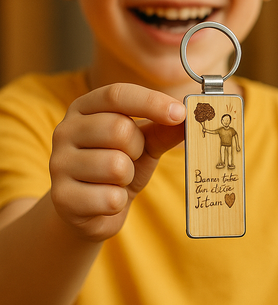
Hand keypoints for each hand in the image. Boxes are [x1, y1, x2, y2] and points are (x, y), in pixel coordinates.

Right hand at [49, 83, 184, 242]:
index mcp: (84, 108)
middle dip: (137, 148)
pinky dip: (117, 202)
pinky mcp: (61, 197)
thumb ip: (165, 128)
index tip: (180, 113)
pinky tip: (105, 200)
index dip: (151, 102)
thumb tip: (192, 114)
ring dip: (127, 178)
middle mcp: (64, 130)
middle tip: (131, 158)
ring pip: (115, 166)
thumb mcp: (145, 143)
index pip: (116, 94)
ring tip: (116, 181)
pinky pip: (110, 198)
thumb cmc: (121, 166)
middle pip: (118, 129)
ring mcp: (58, 163)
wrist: (92, 210)